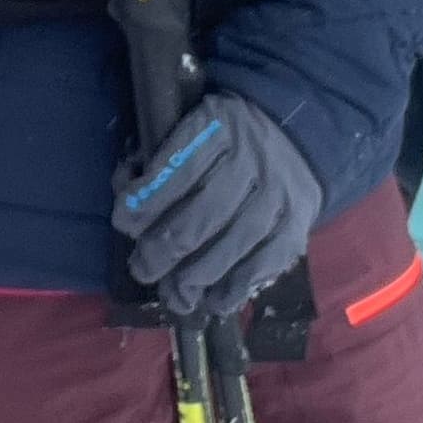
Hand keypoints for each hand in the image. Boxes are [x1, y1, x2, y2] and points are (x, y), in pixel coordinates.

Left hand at [112, 89, 318, 320]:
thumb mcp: (195, 123)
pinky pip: (261, 266)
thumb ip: (163, 158)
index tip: (124, 222)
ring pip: (228, 248)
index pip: (173, 171)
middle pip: (197, 218)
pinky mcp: (296, 227)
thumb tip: (129, 202)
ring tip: (172, 294)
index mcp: (217, 127)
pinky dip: (232, 290)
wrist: (297, 135)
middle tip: (142, 268)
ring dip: (192, 279)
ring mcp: (277, 197)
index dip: (143, 204)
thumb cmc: (228, 137)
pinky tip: (210, 300)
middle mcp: (250, 161)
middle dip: (160, 252)